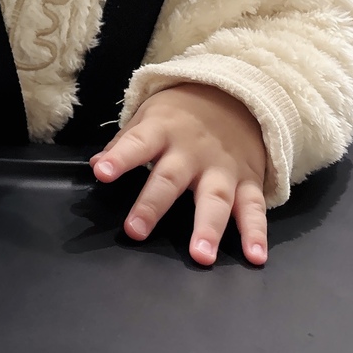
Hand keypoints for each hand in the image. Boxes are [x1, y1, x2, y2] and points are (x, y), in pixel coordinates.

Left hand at [90, 83, 267, 266]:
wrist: (235, 96)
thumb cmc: (181, 114)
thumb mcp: (148, 117)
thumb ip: (124, 143)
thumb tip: (96, 164)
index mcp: (162, 130)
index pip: (137, 143)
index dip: (120, 157)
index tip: (102, 172)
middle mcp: (192, 151)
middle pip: (170, 179)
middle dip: (153, 205)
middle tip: (135, 231)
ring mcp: (222, 168)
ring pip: (216, 198)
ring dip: (209, 227)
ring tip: (201, 256)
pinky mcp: (249, 181)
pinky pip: (254, 208)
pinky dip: (256, 233)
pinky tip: (255, 256)